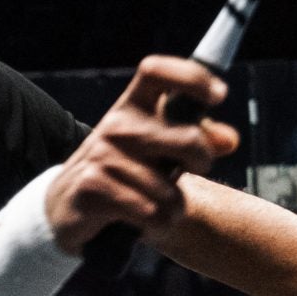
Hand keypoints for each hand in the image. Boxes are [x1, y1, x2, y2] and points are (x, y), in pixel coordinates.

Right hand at [44, 56, 241, 251]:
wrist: (66, 208)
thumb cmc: (122, 174)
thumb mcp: (158, 152)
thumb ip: (196, 141)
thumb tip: (230, 140)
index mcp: (130, 106)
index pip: (157, 71)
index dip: (192, 78)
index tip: (218, 96)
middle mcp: (116, 125)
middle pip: (188, 138)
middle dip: (202, 161)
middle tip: (190, 171)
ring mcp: (102, 155)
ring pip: (171, 190)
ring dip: (173, 208)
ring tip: (155, 207)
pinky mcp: (92, 187)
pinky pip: (149, 211)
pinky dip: (154, 223)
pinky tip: (141, 221)